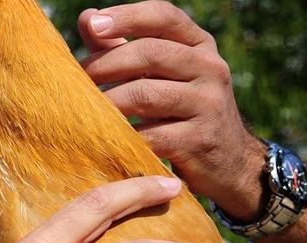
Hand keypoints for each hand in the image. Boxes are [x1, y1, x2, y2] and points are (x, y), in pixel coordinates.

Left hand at [78, 0, 265, 222]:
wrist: (229, 162)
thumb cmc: (180, 110)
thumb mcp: (160, 74)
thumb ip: (122, 47)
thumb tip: (87, 18)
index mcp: (199, 45)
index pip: (164, 17)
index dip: (127, 17)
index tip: (93, 25)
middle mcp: (210, 68)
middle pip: (150, 53)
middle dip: (106, 64)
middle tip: (77, 78)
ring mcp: (208, 105)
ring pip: (146, 94)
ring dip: (108, 102)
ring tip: (84, 109)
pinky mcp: (199, 141)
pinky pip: (149, 135)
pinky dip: (122, 136)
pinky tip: (104, 138)